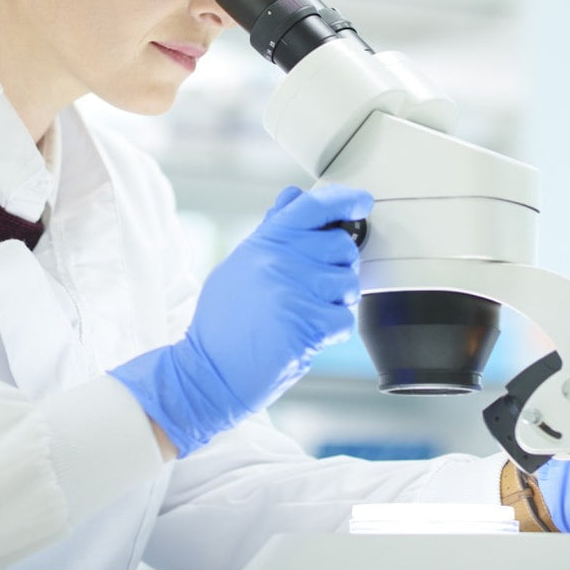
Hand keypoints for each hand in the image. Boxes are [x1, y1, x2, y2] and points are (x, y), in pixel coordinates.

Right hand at [112, 184, 371, 456]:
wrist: (207, 372)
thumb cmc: (223, 324)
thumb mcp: (239, 266)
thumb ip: (271, 232)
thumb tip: (293, 197)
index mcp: (264, 243)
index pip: (311, 206)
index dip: (344, 200)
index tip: (361, 202)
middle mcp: (279, 260)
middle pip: (341, 245)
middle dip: (340, 267)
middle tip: (318, 289)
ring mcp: (293, 290)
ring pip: (349, 283)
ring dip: (337, 302)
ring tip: (307, 315)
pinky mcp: (306, 323)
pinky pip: (344, 319)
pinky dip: (332, 332)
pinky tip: (307, 337)